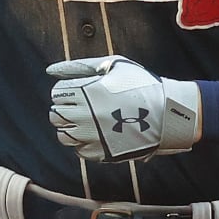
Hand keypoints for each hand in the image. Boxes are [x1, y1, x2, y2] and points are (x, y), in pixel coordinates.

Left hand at [46, 55, 201, 162]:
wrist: (167, 112)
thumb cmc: (140, 84)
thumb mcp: (112, 65)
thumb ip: (79, 66)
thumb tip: (50, 70)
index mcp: (87, 91)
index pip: (57, 94)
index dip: (64, 92)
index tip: (76, 92)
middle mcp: (86, 115)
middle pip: (56, 116)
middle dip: (64, 110)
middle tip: (80, 107)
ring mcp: (93, 136)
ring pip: (63, 136)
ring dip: (70, 128)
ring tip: (85, 122)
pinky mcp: (102, 152)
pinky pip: (79, 151)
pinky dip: (82, 143)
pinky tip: (95, 133)